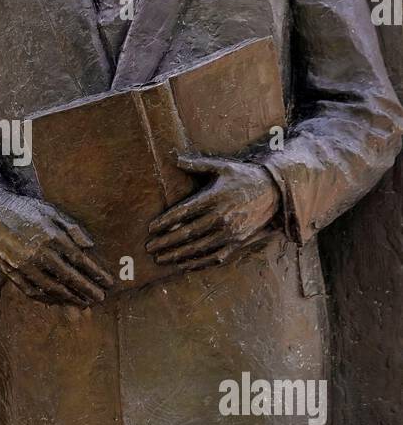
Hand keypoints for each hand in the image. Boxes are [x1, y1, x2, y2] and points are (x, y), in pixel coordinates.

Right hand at [0, 194, 113, 305]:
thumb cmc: (23, 211)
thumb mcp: (49, 211)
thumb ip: (72, 227)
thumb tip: (90, 246)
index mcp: (50, 235)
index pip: (79, 260)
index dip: (96, 273)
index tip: (108, 282)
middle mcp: (37, 253)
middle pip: (69, 277)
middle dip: (87, 289)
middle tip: (101, 298)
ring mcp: (23, 266)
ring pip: (52, 288)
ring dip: (71, 298)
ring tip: (84, 302)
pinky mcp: (12, 274)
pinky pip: (34, 292)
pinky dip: (50, 299)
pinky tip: (61, 300)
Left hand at [146, 153, 279, 271]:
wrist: (275, 193)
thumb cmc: (245, 177)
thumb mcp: (222, 167)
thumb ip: (197, 165)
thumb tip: (174, 158)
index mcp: (213, 198)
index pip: (182, 213)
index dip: (164, 222)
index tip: (150, 229)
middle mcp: (220, 217)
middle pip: (186, 233)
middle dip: (165, 242)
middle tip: (149, 247)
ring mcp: (230, 233)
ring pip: (198, 248)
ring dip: (177, 255)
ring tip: (161, 259)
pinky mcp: (238, 244)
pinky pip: (214, 257)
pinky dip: (197, 263)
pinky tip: (183, 266)